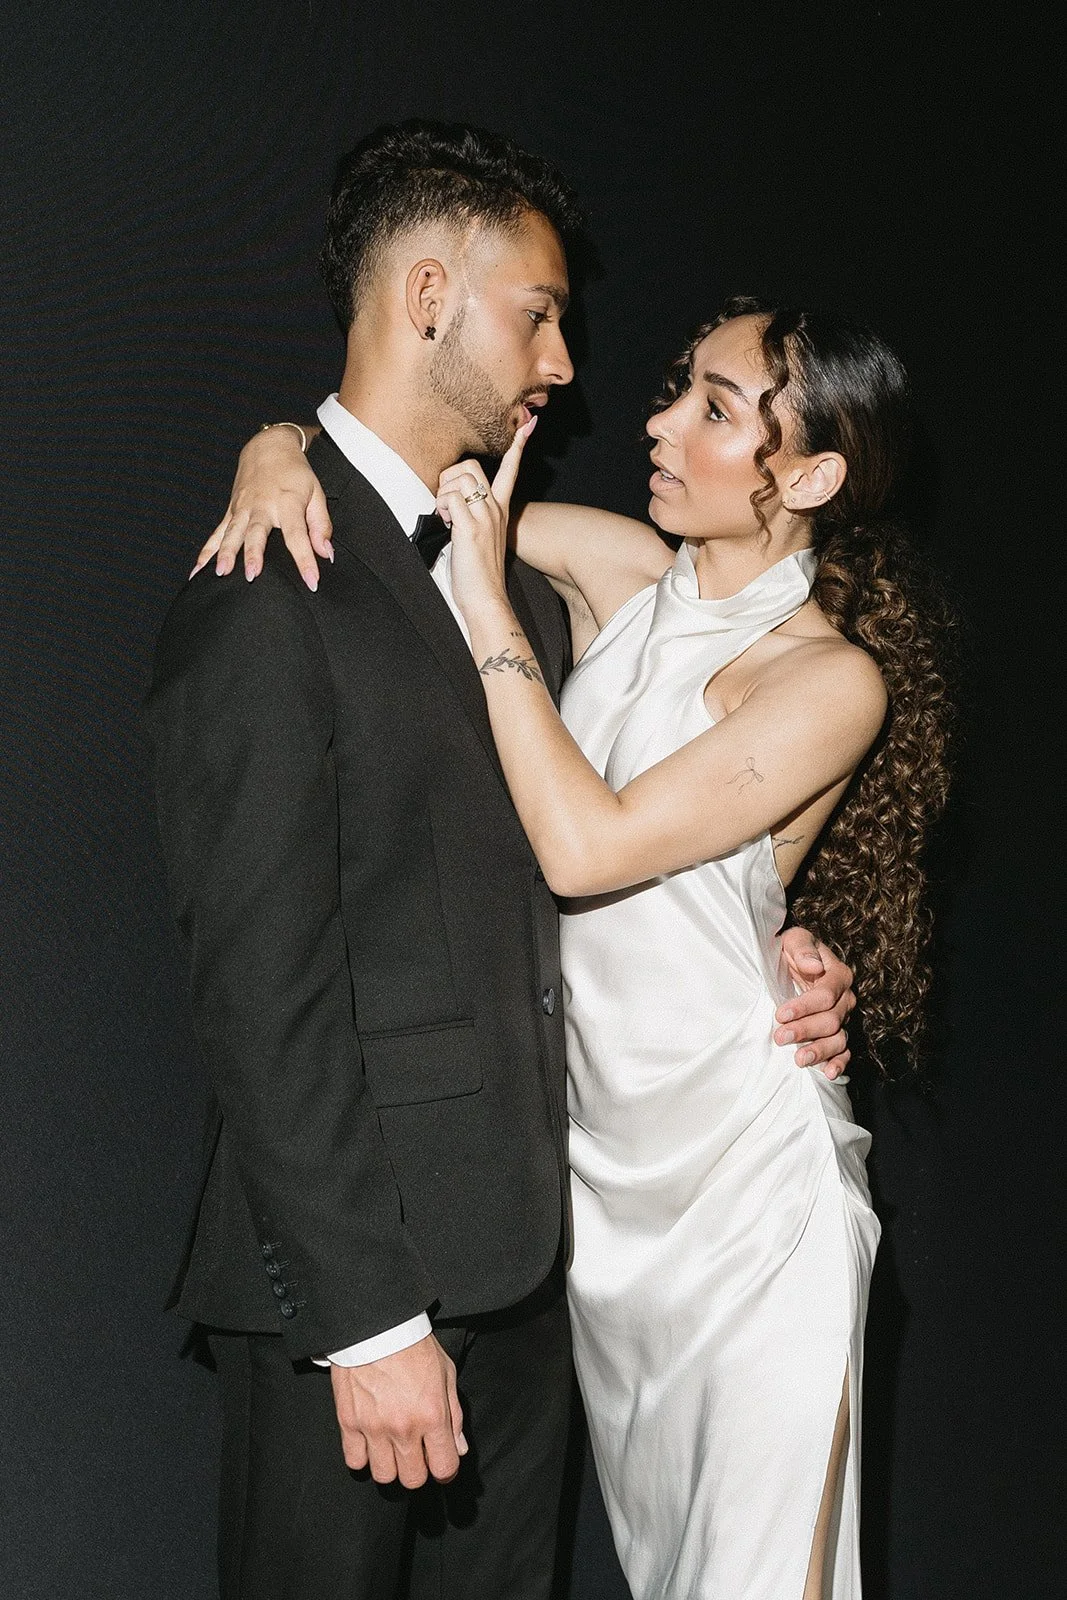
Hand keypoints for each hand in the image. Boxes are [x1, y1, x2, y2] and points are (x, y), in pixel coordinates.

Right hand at [191, 425, 331, 590]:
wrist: (268, 446)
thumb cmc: (295, 472)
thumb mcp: (316, 493)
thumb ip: (321, 524)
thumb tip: (326, 553)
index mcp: (287, 502)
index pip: (297, 534)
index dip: (305, 558)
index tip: (311, 580)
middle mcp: (262, 505)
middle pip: (256, 532)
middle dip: (253, 554)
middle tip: (252, 575)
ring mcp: (242, 508)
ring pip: (232, 532)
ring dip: (226, 553)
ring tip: (222, 573)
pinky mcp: (231, 510)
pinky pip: (216, 533)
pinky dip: (206, 551)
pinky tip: (198, 570)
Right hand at [330, 1333, 466, 1487]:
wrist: (376, 1325)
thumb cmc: (413, 1344)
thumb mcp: (446, 1373)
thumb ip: (455, 1415)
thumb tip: (459, 1447)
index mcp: (432, 1415)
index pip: (444, 1468)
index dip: (446, 1471)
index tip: (442, 1464)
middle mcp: (404, 1428)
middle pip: (413, 1479)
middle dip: (419, 1470)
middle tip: (417, 1454)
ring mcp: (374, 1428)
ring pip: (384, 1476)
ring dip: (391, 1467)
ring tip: (392, 1448)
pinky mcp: (349, 1422)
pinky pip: (355, 1461)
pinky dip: (363, 1457)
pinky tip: (370, 1442)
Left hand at [436, 416, 536, 622]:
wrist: (486, 599)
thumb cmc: (478, 573)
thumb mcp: (480, 538)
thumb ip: (472, 517)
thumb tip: (454, 507)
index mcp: (500, 510)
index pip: (511, 470)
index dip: (518, 445)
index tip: (528, 424)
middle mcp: (495, 509)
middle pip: (472, 466)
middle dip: (450, 478)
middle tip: (446, 504)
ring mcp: (485, 517)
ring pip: (458, 480)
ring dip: (442, 496)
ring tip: (446, 520)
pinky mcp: (471, 528)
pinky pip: (450, 500)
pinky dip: (441, 510)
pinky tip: (445, 526)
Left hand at [776, 928, 855, 1079]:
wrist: (790, 961)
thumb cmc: (791, 950)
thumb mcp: (793, 940)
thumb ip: (803, 949)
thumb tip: (813, 966)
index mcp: (838, 974)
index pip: (826, 995)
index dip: (804, 1006)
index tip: (781, 1014)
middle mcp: (845, 998)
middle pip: (831, 1020)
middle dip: (805, 1030)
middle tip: (780, 1037)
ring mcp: (843, 1019)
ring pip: (838, 1039)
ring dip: (819, 1051)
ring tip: (799, 1060)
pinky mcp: (836, 1034)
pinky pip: (844, 1052)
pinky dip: (839, 1064)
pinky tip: (827, 1073)